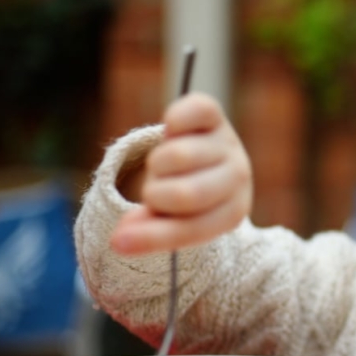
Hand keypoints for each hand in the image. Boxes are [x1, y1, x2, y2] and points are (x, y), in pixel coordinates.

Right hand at [111, 93, 252, 254]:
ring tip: (164, 167)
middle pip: (186, 194)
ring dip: (158, 164)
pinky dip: (174, 121)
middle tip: (155, 193)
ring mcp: (228, 143)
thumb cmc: (189, 196)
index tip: (118, 243)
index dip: (154, 237)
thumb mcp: (173, 218)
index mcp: (232, 212)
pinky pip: (189, 112)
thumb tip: (117, 241)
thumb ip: (150, 230)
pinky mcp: (214, 114)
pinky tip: (172, 132)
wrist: (213, 159)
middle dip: (156, 196)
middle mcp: (238, 177)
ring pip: (179, 156)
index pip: (193, 229)